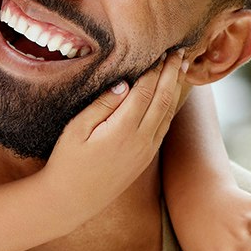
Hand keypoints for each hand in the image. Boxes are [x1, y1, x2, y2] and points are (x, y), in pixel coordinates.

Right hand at [43, 52, 187, 214]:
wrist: (72, 200)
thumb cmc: (68, 162)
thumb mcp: (76, 130)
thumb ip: (101, 105)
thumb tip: (124, 84)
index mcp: (123, 130)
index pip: (146, 91)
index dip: (155, 69)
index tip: (161, 50)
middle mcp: (141, 140)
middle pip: (163, 99)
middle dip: (172, 73)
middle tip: (180, 51)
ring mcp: (146, 151)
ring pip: (168, 113)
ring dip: (176, 88)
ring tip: (182, 67)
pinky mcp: (145, 158)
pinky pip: (164, 127)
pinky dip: (170, 106)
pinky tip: (170, 95)